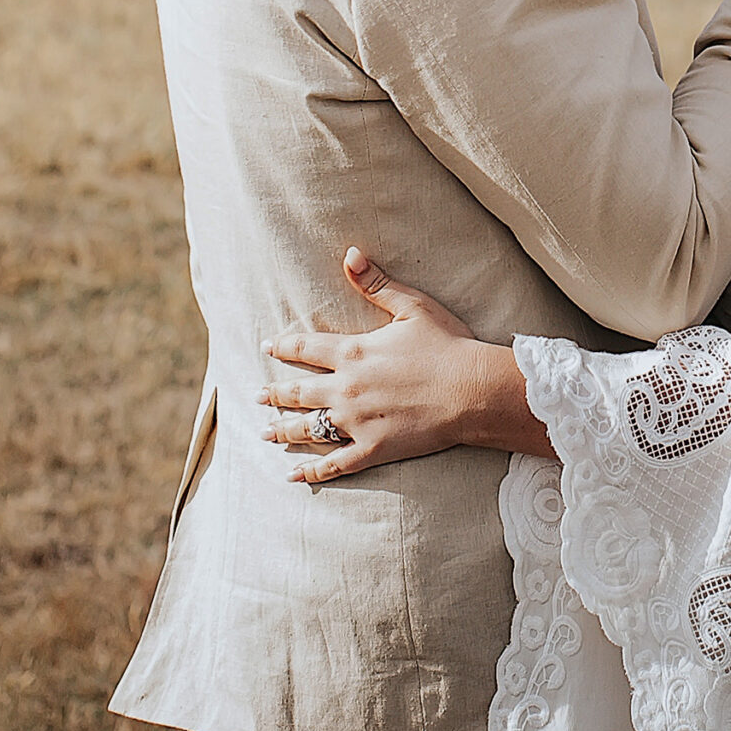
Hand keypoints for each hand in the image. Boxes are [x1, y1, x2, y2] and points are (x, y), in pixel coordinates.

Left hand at [260, 248, 506, 482]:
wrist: (473, 390)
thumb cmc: (447, 345)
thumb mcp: (412, 306)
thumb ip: (376, 283)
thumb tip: (350, 254)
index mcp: (352, 352)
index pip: (305, 348)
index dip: (283, 346)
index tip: (267, 347)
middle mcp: (346, 388)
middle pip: (298, 392)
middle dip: (275, 393)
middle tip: (257, 395)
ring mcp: (357, 422)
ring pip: (308, 429)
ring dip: (283, 430)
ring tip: (265, 432)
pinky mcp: (373, 449)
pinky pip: (334, 464)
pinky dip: (312, 472)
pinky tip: (293, 475)